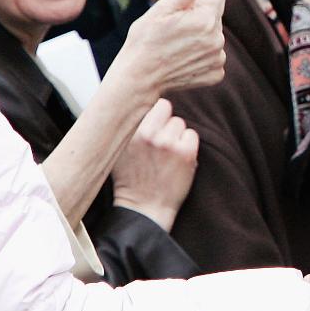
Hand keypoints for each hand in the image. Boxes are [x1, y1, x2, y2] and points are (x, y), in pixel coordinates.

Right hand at [110, 98, 199, 230]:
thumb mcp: (117, 151)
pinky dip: (188, 145)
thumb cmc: (130, 180)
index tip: (152, 123)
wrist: (145, 208)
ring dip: (176, 135)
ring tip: (166, 153)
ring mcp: (168, 143)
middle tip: (159, 141)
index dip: (152, 113)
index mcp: (129, 132)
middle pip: (166, 108)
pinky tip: (177, 159)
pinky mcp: (185, 153)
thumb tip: (127, 103)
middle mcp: (148, 135)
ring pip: (179, 122)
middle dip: (164, 122)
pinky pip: (192, 135)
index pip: (149, 102)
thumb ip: (122, 127)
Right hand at [114, 0, 225, 100]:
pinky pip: (215, 55)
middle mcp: (218, 39)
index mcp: (206, 19)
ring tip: (177, 46)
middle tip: (175, 30)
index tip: (180, 12)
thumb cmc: (144, 40)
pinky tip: (183, 59)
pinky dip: (202, 56)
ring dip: (201, 37)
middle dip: (199, 18)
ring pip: (215, 35)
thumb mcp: (163, 8)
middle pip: (216, 16)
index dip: (197, 0)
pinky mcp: (216, 74)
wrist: (138, 78)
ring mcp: (218, 59)